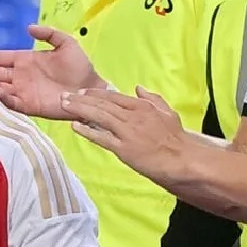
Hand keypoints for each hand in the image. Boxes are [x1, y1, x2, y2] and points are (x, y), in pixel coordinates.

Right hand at [0, 24, 104, 118]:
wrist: (90, 88)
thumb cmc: (80, 66)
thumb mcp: (66, 43)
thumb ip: (49, 34)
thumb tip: (29, 28)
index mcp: (26, 60)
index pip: (1, 57)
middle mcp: (21, 76)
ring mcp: (23, 91)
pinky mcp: (29, 106)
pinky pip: (11, 103)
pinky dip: (3, 98)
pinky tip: (0, 91)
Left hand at [60, 86, 189, 186]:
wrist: (182, 159)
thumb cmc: (176, 138)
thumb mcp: (167, 112)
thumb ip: (152, 98)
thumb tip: (138, 87)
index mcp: (142, 106)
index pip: (113, 96)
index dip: (95, 93)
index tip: (81, 91)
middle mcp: (132, 116)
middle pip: (101, 104)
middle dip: (81, 99)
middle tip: (64, 96)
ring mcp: (127, 132)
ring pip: (98, 117)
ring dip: (79, 110)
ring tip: (64, 106)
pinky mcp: (124, 149)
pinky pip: (101, 138)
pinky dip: (87, 131)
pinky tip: (75, 126)